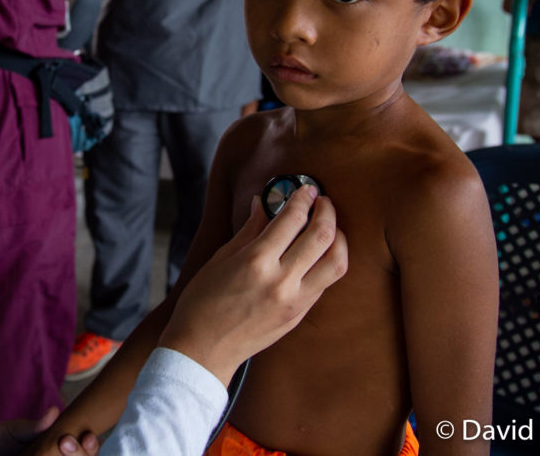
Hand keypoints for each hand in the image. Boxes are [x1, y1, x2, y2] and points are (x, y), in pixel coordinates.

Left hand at [0, 407, 98, 455]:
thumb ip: (33, 427)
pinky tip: (55, 453)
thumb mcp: (13, 431)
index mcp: (55, 445)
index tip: (88, 437)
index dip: (89, 445)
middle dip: (81, 452)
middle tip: (66, 443)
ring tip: (63, 445)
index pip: (82, 447)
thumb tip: (54, 412)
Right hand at [158, 185, 347, 383]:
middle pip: (322, 235)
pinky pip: (325, 282)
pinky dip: (328, 261)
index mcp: (256, 262)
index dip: (302, 198)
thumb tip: (263, 204)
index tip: (305, 188)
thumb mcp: (221, 259)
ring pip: (336, 261)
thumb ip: (249, 230)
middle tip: (322, 200)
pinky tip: (319, 252)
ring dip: (338, 237)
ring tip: (329, 226)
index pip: (292, 219)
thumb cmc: (202, 303)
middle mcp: (281, 281)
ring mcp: (294, 301)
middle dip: (327, 210)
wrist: (201, 351)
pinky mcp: (299, 316)